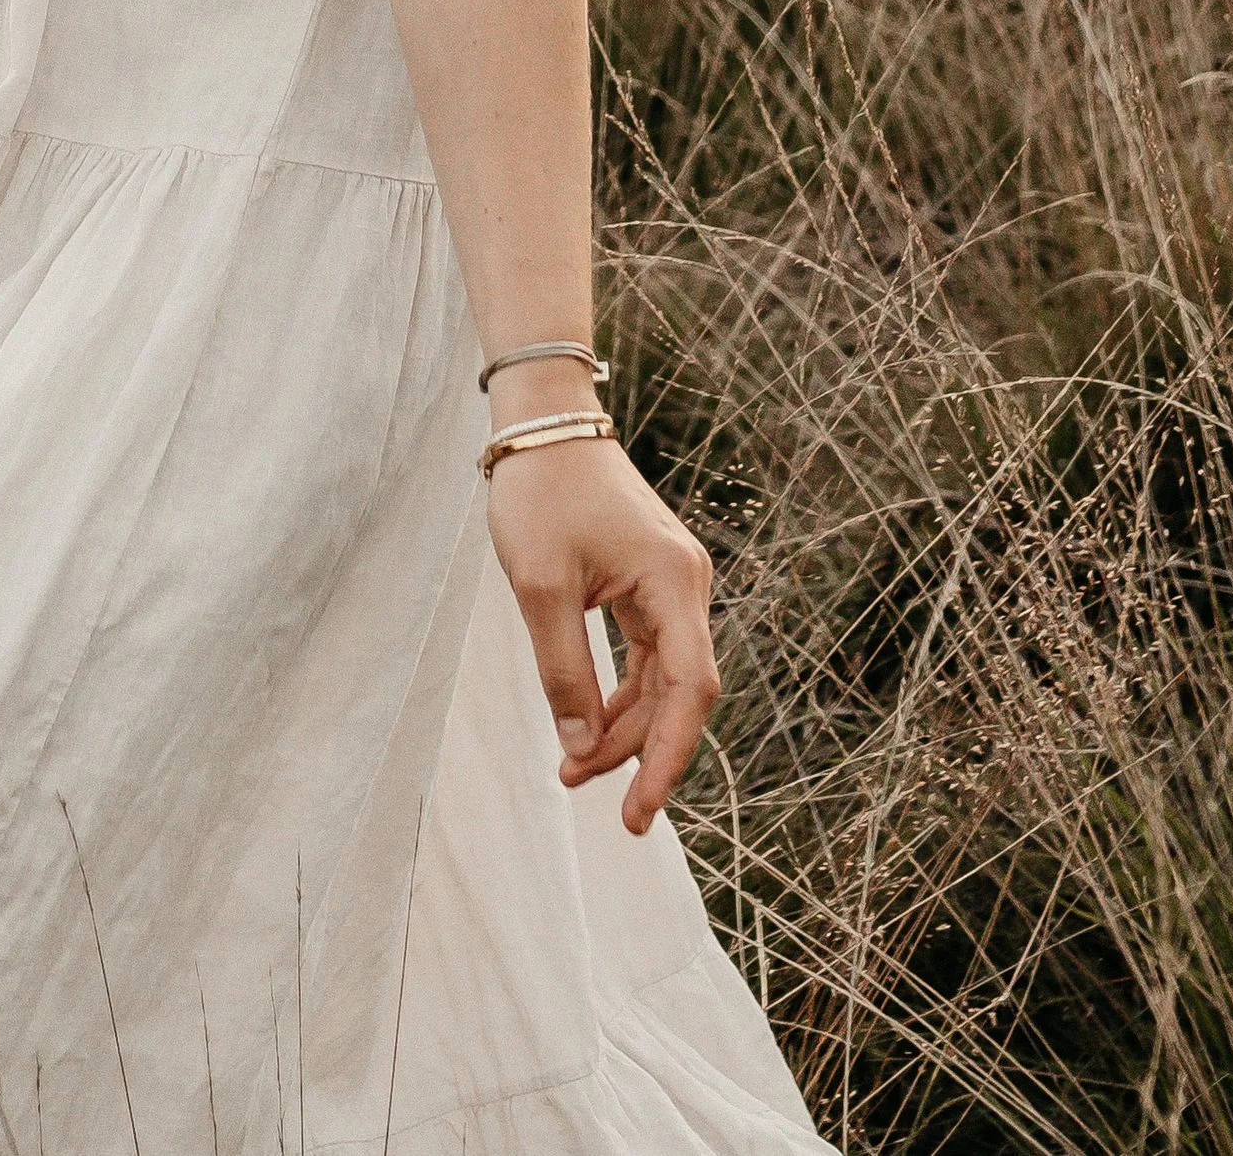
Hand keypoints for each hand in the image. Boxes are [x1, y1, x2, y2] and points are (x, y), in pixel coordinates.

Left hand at [484, 434, 717, 829]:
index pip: (690, 690)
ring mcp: (671, 583)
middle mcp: (687, 585)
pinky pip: (646, 654)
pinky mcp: (649, 581)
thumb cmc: (542, 492)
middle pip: (676, 692)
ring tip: (572, 767)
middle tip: (578, 787)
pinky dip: (619, 692)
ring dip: (622, 725)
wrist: (543, 421)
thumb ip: (564, 671)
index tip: (640, 811)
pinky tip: (587, 723)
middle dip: (633, 748)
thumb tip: (580, 748)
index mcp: (674, 582)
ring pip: (660, 678)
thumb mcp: (541, 588)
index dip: (669, 756)